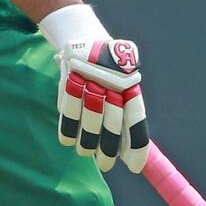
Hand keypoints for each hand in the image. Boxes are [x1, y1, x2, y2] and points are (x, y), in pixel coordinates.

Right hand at [39, 5, 149, 172]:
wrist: (84, 38)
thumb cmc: (107, 70)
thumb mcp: (122, 85)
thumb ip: (128, 115)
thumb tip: (138, 156)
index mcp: (129, 87)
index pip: (136, 121)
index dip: (136, 147)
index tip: (134, 167)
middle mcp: (111, 86)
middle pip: (111, 128)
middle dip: (108, 152)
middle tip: (106, 165)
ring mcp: (90, 84)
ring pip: (88, 128)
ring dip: (87, 143)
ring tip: (86, 150)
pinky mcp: (69, 84)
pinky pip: (68, 119)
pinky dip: (69, 132)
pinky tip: (71, 140)